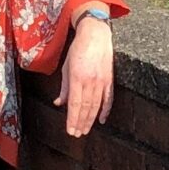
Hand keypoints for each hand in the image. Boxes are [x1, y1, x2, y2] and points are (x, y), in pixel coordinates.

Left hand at [59, 16, 114, 138]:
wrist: (95, 35)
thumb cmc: (78, 49)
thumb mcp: (66, 67)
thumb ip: (64, 87)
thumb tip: (59, 103)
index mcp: (77, 78)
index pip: (74, 104)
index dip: (72, 119)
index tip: (70, 130)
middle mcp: (90, 81)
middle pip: (85, 108)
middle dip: (80, 123)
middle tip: (77, 134)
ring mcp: (101, 81)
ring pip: (96, 105)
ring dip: (90, 119)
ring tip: (86, 130)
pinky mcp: (109, 79)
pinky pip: (108, 98)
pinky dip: (105, 110)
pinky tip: (101, 120)